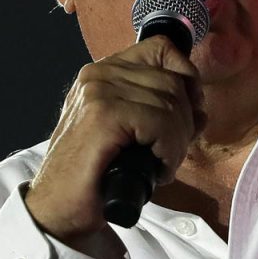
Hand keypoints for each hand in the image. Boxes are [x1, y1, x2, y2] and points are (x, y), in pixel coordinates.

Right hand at [26, 35, 204, 257]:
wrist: (57, 209)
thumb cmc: (93, 177)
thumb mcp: (127, 133)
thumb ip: (156, 112)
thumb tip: (200, 109)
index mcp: (103, 73)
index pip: (161, 48)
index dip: (186, 77)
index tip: (189, 113)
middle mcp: (98, 74)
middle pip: (172, 80)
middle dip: (186, 121)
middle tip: (172, 153)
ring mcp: (99, 91)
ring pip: (171, 103)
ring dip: (178, 142)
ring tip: (162, 165)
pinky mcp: (103, 114)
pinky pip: (161, 122)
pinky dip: (169, 150)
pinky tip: (157, 170)